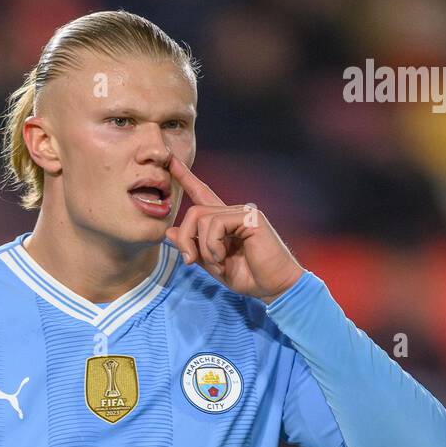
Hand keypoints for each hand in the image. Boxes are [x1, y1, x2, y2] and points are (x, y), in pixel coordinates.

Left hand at [164, 152, 302, 302]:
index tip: (171, 160)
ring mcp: (243, 212)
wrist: (275, 286)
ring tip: (217, 263)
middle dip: (185, 238)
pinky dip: (213, 245)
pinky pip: (216, 224)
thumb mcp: (213, 265)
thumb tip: (169, 231)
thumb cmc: (249, 277)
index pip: (202, 194)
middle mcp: (233, 212)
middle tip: (188, 260)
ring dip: (202, 247)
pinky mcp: (250, 217)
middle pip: (194, 212)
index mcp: (224, 222)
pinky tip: (223, 257)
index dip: (186, 177)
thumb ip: (193, 248)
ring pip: (202, 217)